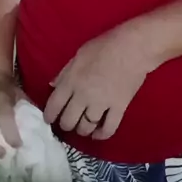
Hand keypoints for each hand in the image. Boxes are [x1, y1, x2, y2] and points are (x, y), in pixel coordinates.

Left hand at [44, 24, 155, 140]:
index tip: (49, 119)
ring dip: (82, 130)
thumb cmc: (104, 46)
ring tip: (82, 127)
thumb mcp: (79, 54)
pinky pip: (108, 129)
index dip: (49, 115)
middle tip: (68, 122)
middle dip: (65, 124)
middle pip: (68, 121)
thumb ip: (65, 72)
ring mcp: (101, 105)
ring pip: (86, 128)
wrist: (132, 48)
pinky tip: (96, 134)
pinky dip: (101, 135)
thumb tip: (53, 86)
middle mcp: (83, 96)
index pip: (54, 105)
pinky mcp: (119, 109)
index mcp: (71, 80)